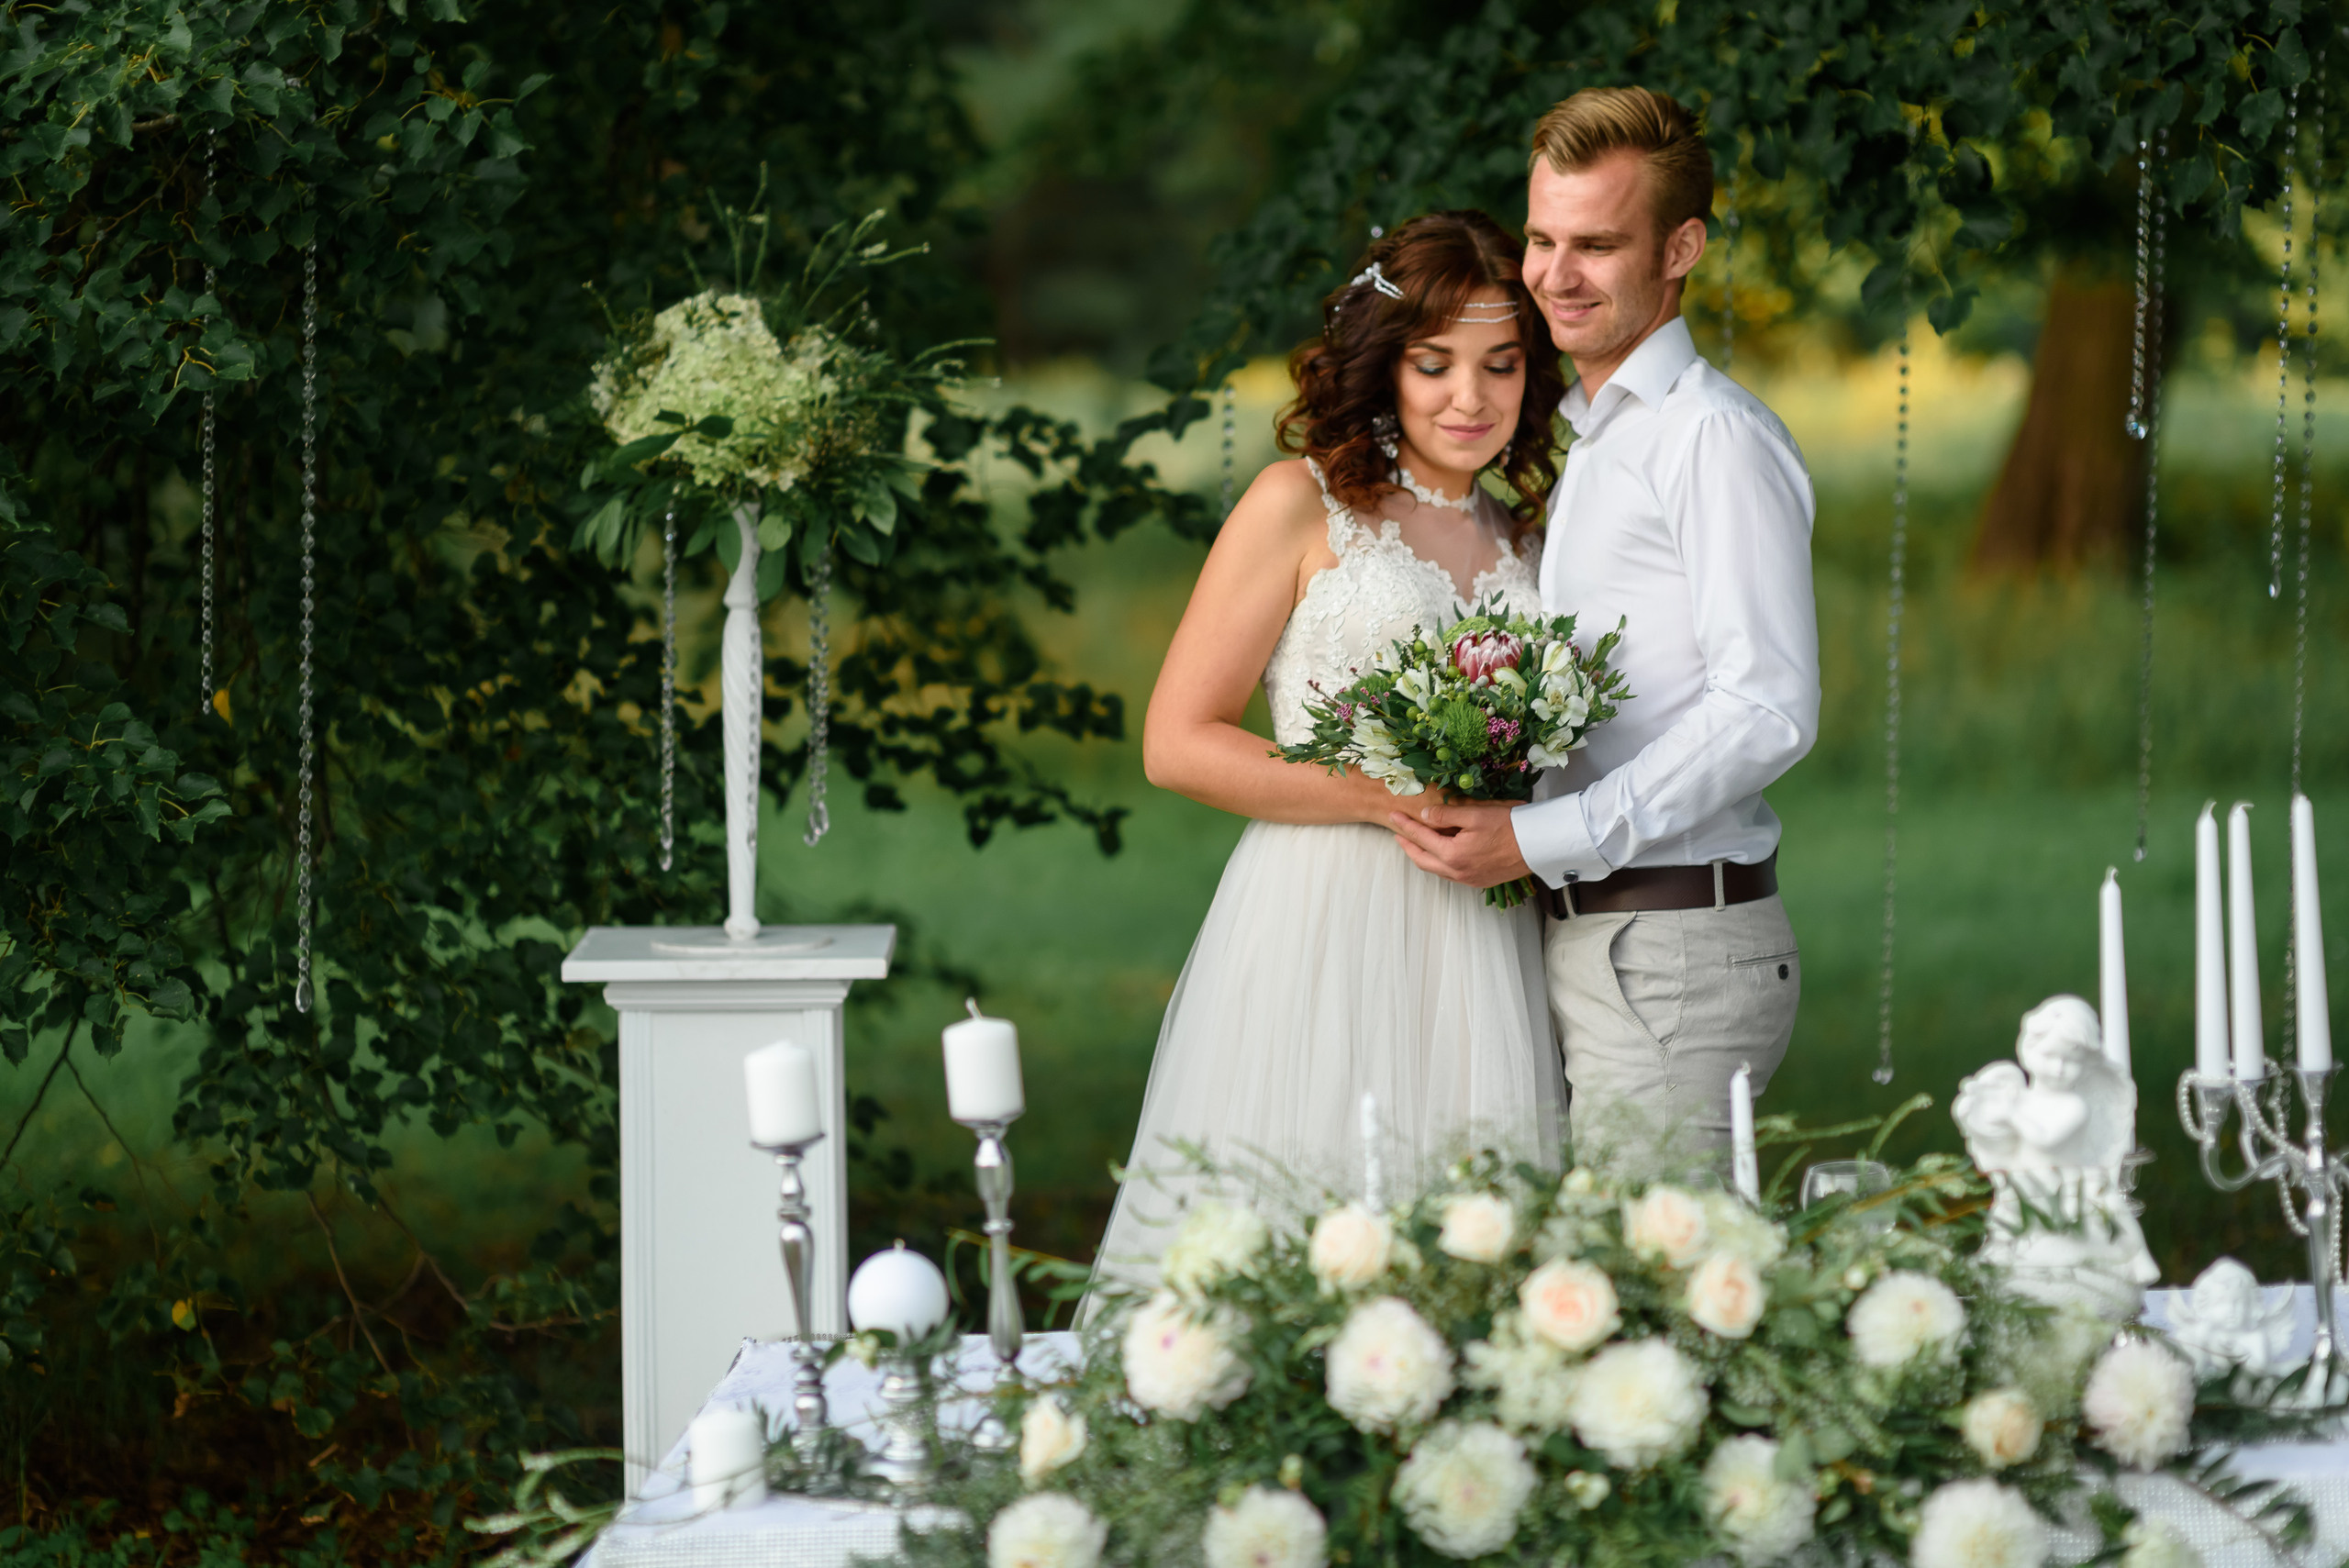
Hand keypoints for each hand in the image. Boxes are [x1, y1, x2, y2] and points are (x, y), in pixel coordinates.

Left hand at [1388, 798, 1533, 888]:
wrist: (1539, 845)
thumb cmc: (1510, 826)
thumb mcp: (1475, 813)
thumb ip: (1446, 814)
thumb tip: (1424, 815)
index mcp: (1453, 854)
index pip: (1421, 838)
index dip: (1405, 826)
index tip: (1393, 815)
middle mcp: (1458, 872)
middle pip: (1423, 860)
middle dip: (1408, 846)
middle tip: (1398, 833)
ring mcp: (1469, 879)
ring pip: (1436, 870)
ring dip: (1423, 856)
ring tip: (1416, 843)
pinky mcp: (1480, 881)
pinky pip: (1451, 874)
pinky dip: (1439, 863)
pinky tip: (1442, 854)